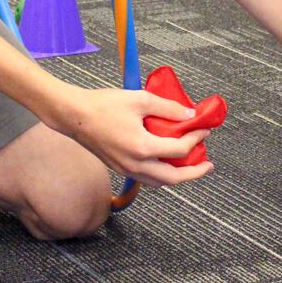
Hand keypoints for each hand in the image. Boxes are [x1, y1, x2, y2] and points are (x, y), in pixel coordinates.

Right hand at [48, 86, 214, 187]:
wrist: (74, 116)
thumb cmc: (103, 105)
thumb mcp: (141, 99)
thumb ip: (168, 108)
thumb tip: (188, 113)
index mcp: (143, 148)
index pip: (180, 150)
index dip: (196, 139)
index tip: (203, 129)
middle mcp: (136, 164)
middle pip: (173, 178)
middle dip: (194, 173)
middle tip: (207, 165)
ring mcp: (126, 169)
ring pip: (159, 182)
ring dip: (178, 176)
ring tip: (189, 165)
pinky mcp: (119, 168)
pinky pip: (146, 178)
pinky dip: (161, 174)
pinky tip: (166, 161)